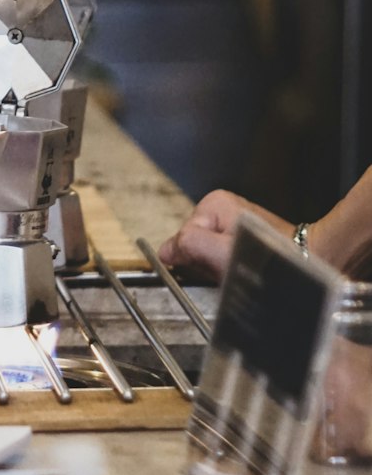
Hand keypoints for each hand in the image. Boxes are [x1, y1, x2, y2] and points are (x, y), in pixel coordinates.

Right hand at [158, 189, 292, 281]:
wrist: (308, 264)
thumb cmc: (270, 258)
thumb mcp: (222, 252)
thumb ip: (189, 245)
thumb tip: (166, 251)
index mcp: (213, 204)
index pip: (182, 236)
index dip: (192, 259)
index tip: (209, 269)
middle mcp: (222, 208)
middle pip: (195, 244)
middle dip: (205, 263)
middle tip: (226, 271)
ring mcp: (233, 221)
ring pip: (208, 253)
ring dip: (217, 267)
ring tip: (237, 271)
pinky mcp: (242, 235)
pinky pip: (222, 255)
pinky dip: (227, 267)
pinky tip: (242, 270)